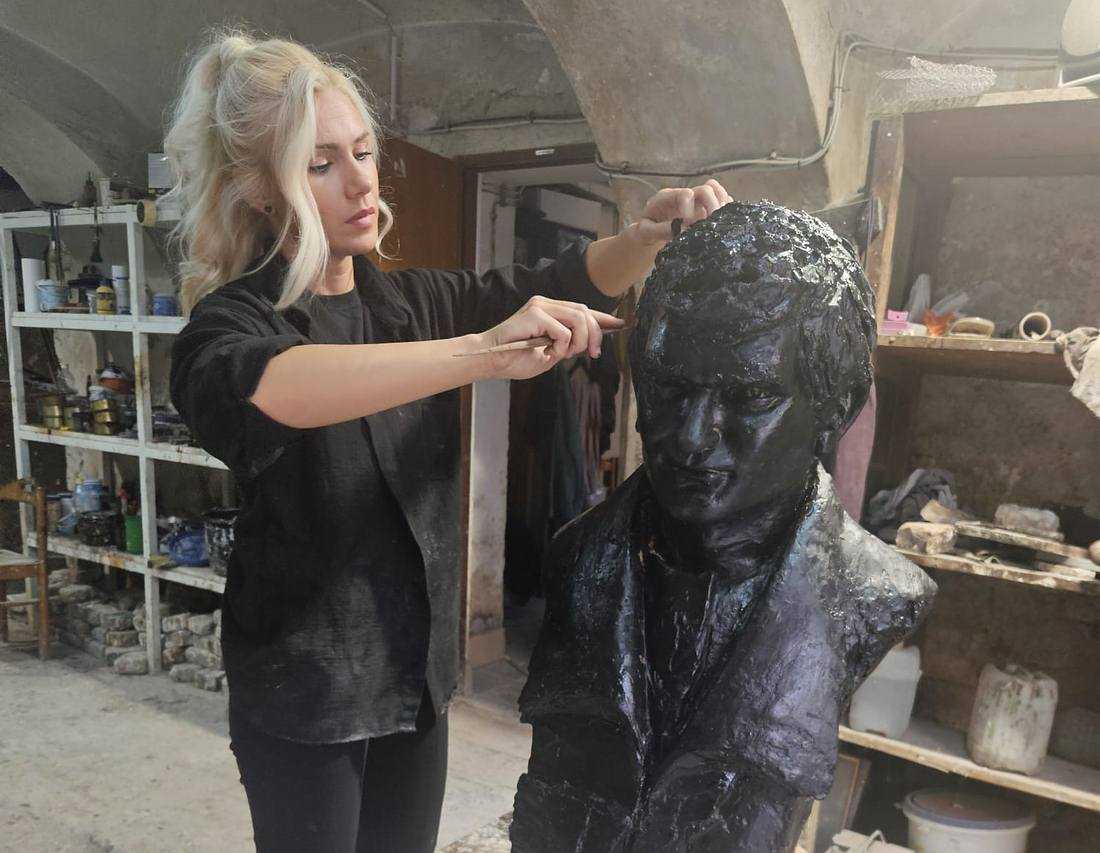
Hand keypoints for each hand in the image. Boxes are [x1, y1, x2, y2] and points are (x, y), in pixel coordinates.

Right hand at [474, 296, 624, 380]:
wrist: (490, 361)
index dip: (604, 318)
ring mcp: (541, 305)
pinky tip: (548, 353)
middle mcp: (546, 303)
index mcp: (550, 311)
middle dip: (595, 335)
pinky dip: (562, 346)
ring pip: (579, 318)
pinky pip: (564, 331)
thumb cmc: (514, 360)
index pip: (583, 310)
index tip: (622, 324)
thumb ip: (568, 346)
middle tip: (593, 355)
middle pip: (586, 312)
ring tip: (564, 354)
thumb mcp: (550, 354)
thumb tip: (590, 344)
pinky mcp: (535, 313)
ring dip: (579, 342)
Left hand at [633, 180, 733, 247]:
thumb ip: (660, 230)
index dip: (690, 207)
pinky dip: (726, 210)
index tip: (688, 224)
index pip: (685, 194)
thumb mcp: (645, 232)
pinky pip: (722, 202)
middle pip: (706, 189)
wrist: (650, 232)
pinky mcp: (705, 209)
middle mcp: (685, 196)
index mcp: (668, 198)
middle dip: (712, 205)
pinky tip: (723, 223)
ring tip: (720, 221)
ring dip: (722, 204)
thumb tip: (682, 230)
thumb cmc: (646, 230)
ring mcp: (697, 201)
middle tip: (712, 223)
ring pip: (717, 191)